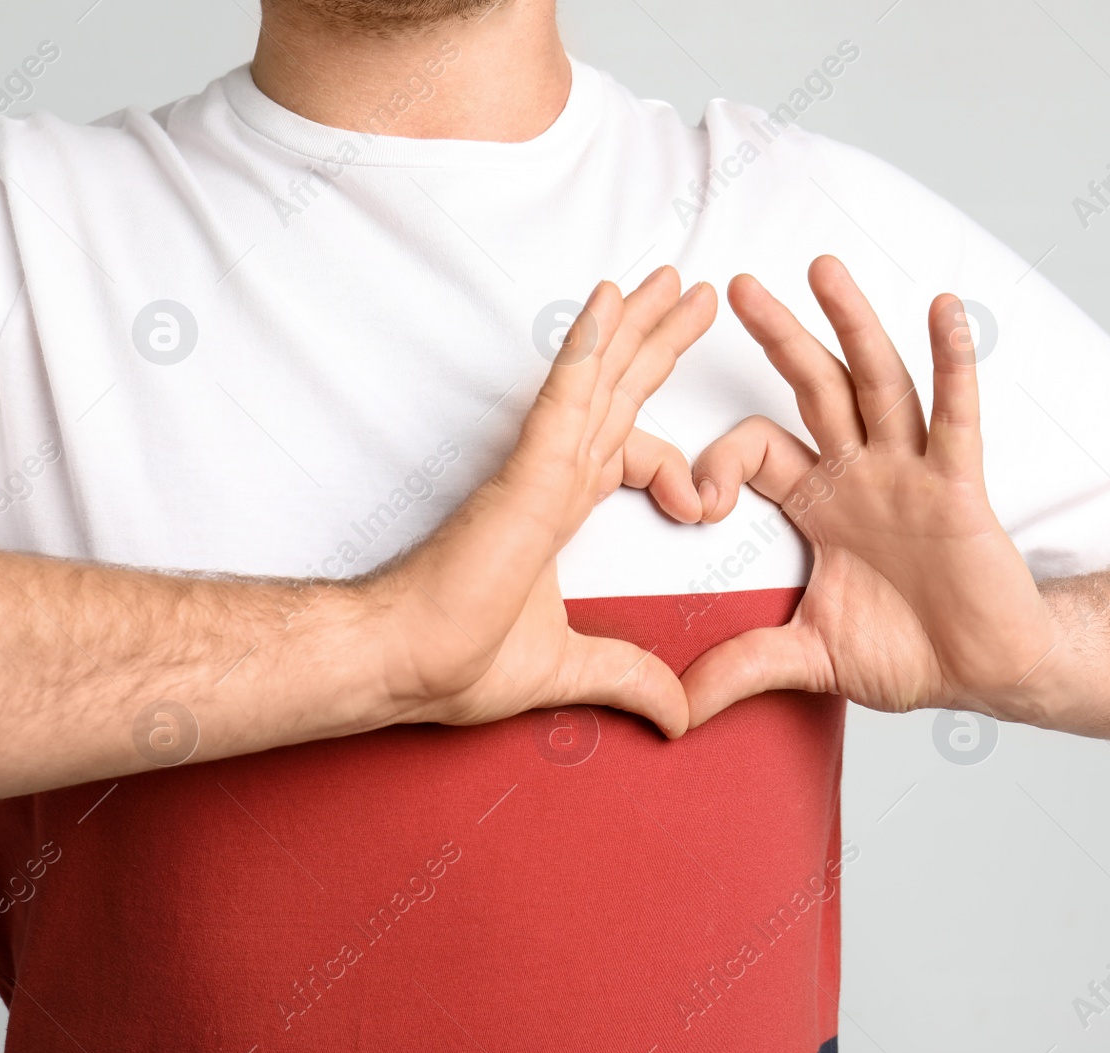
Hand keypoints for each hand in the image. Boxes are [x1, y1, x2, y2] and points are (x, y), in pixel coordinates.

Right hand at [373, 266, 715, 737]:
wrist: (402, 663)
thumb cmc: (455, 660)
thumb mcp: (572, 670)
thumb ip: (630, 679)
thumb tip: (681, 715)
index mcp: (559, 509)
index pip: (628, 454)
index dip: (676, 467)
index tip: (706, 507)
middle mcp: (552, 476)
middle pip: (619, 392)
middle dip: (656, 341)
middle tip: (692, 294)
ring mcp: (539, 467)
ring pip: (598, 377)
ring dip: (635, 324)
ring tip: (671, 279)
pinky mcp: (525, 471)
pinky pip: (564, 394)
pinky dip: (589, 345)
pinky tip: (611, 299)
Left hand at [681, 256, 1072, 728]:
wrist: (986, 673)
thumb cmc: (908, 653)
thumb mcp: (809, 658)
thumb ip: (742, 668)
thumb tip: (674, 711)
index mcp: (820, 503)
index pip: (756, 451)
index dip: (718, 464)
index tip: (695, 504)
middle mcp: (863, 473)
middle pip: (813, 388)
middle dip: (777, 336)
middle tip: (734, 285)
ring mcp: (912, 472)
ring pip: (878, 383)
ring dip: (851, 324)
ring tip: (822, 268)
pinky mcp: (959, 485)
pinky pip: (955, 415)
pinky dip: (952, 363)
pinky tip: (943, 310)